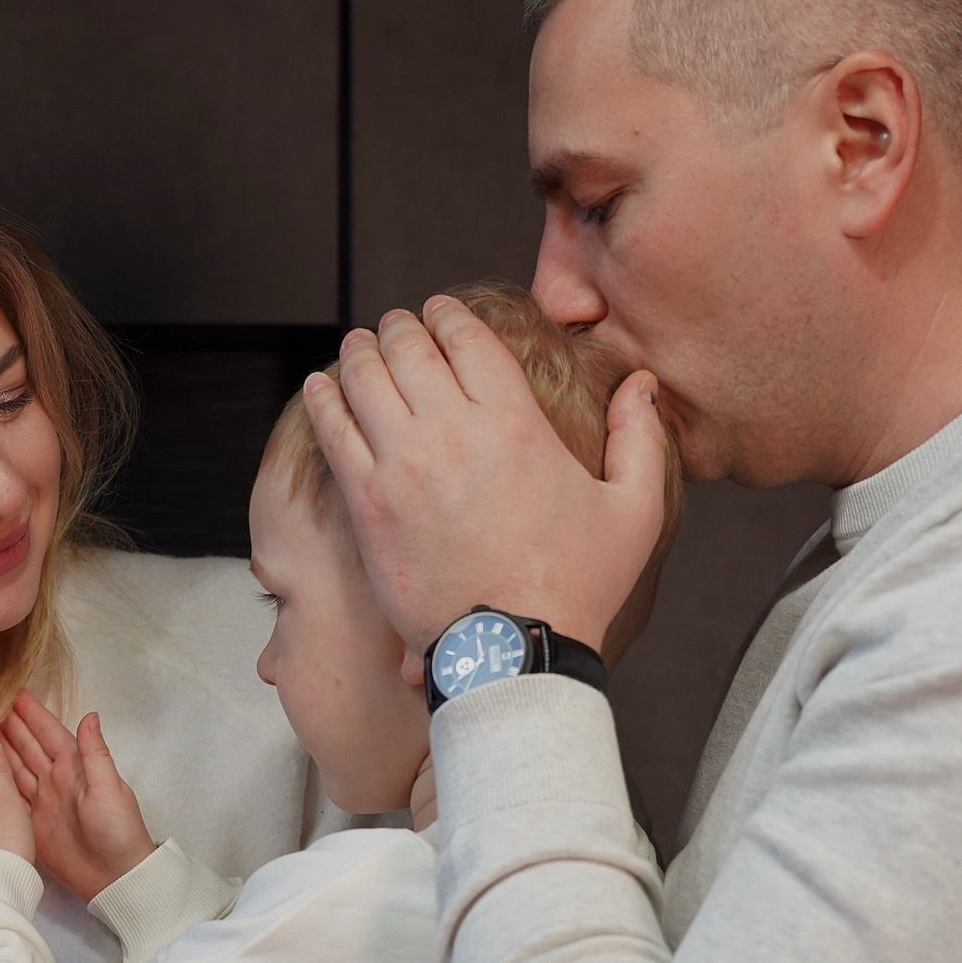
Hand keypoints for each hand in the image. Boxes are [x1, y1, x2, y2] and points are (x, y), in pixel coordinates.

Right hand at [0, 690, 156, 904]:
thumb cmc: (118, 830)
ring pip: (14, 766)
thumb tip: (90, 715)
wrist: (114, 876)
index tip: (12, 691)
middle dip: (6, 724)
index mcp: (75, 766)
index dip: (32, 713)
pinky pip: (9, 794)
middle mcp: (55, 778)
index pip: (49, 733)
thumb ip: (96, 754)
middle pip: (26, 745)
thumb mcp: (109, 789)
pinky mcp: (31, 821)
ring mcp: (42, 799)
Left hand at [303, 294, 670, 653]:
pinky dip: (322, 399)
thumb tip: (642, 383)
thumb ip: (641, 438)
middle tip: (395, 324)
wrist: (511, 652)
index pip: (468, 339)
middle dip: (400, 327)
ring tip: (357, 344)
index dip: (448, 314)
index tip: (438, 310)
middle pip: (410, 348)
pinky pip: (332, 430)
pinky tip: (319, 387)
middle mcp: (453, 431)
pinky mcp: (367, 503)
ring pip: (365, 379)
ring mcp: (403, 465)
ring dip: (359, 352)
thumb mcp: (633, 510)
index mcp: (515, 422)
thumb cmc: (575, 588)